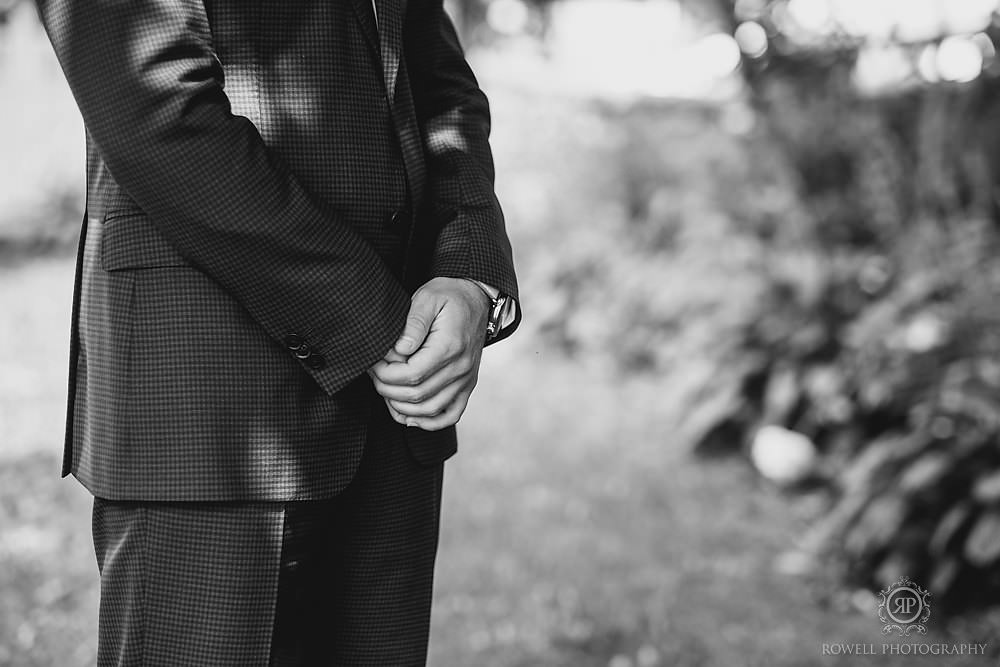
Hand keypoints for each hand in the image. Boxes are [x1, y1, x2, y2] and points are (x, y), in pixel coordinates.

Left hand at [369, 277, 490, 430]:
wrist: (477, 300)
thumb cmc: (449, 297)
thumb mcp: (428, 297)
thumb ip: (413, 323)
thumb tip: (399, 349)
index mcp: (449, 346)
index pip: (412, 374)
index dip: (386, 374)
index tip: (373, 363)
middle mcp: (461, 368)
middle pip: (417, 394)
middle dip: (387, 389)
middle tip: (373, 374)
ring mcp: (466, 380)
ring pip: (430, 409)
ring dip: (402, 407)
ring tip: (385, 390)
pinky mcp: (467, 386)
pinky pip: (450, 415)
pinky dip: (428, 422)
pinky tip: (409, 417)